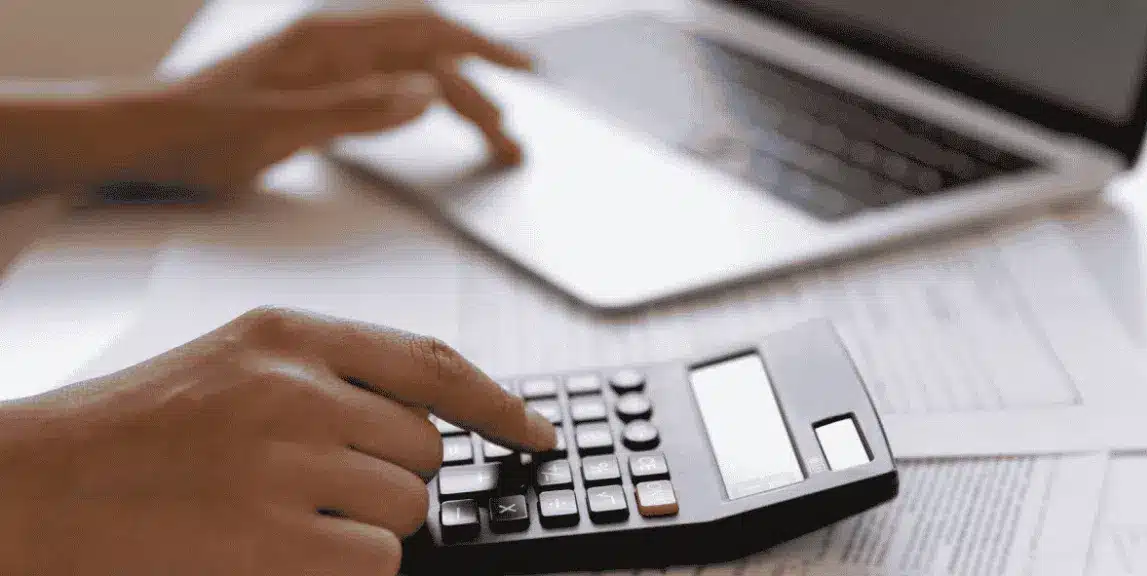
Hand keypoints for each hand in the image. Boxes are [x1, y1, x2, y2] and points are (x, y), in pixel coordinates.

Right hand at [0, 307, 554, 575]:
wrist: (36, 485)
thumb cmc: (136, 429)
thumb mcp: (237, 364)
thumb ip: (335, 376)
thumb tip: (432, 422)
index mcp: (289, 336)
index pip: (433, 363)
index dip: (499, 404)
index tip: (536, 435)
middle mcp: (294, 390)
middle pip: (424, 450)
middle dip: (389, 477)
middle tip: (316, 486)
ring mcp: (283, 466)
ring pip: (404, 511)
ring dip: (362, 527)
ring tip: (279, 517)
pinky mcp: (269, 543)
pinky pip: (373, 565)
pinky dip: (344, 570)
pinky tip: (277, 553)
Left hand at [36, 6, 530, 200]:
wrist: (147, 133)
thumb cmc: (203, 130)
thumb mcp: (279, 126)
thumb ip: (356, 108)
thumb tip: (429, 94)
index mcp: (331, 40)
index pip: (429, 32)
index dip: (483, 49)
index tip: (526, 72)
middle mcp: (336, 42)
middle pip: (430, 55)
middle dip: (480, 92)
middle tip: (511, 140)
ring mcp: (328, 61)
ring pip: (413, 71)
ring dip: (455, 101)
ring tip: (490, 136)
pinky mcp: (319, 84)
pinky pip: (388, 83)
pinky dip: (423, 100)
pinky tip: (431, 115)